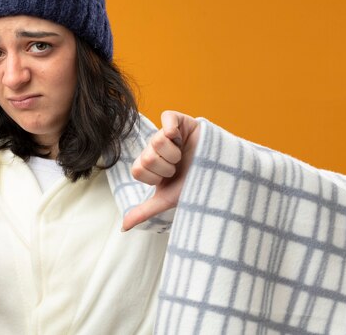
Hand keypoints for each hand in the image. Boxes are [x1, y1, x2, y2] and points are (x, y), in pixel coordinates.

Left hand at [122, 110, 199, 230]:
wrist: (222, 176)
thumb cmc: (194, 186)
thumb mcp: (167, 199)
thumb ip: (144, 211)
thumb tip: (123, 228)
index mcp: (150, 164)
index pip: (137, 170)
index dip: (153, 177)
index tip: (168, 179)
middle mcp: (156, 148)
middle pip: (147, 157)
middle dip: (165, 168)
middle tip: (179, 168)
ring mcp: (168, 133)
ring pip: (156, 141)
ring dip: (174, 155)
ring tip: (185, 157)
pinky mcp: (181, 122)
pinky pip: (167, 117)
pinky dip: (171, 126)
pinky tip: (178, 136)